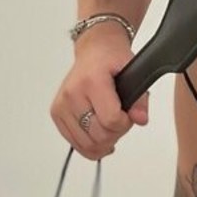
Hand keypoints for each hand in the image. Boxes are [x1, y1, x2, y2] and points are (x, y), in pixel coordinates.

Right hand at [51, 32, 149, 161]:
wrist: (94, 51)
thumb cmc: (111, 59)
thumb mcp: (134, 71)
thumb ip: (140, 98)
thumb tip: (140, 118)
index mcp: (91, 81)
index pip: (111, 120)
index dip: (125, 122)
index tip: (128, 114)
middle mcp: (72, 94)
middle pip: (98, 135)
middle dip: (116, 133)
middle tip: (121, 120)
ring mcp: (62, 105)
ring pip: (86, 144)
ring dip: (103, 142)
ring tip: (110, 126)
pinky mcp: (56, 114)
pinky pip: (74, 143)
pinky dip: (90, 145)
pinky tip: (99, 135)